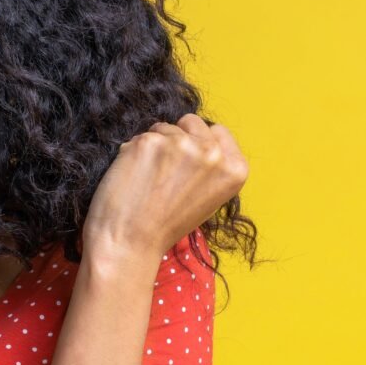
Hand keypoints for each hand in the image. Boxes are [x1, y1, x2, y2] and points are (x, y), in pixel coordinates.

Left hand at [82, 113, 248, 269]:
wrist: (130, 242)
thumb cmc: (165, 226)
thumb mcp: (208, 198)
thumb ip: (210, 166)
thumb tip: (197, 136)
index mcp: (235, 169)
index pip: (218, 131)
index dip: (198, 143)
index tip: (186, 165)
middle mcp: (213, 154)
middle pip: (191, 121)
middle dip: (177, 138)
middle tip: (165, 174)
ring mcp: (181, 145)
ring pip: (163, 127)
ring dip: (154, 146)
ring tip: (149, 181)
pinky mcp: (150, 142)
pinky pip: (139, 136)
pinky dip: (133, 152)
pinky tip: (132, 178)